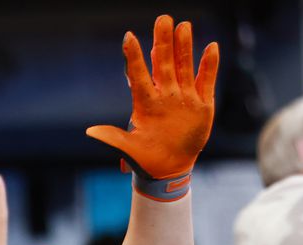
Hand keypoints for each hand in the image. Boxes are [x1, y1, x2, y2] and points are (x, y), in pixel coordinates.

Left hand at [86, 15, 218, 197]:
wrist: (169, 168)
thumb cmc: (145, 159)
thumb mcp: (128, 149)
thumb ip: (113, 138)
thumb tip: (91, 132)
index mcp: (145, 103)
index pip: (139, 75)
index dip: (134, 57)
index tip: (128, 37)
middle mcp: (164, 95)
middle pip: (164, 63)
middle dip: (163, 41)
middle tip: (163, 18)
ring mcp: (184, 97)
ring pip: (185, 66)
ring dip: (185, 47)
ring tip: (184, 26)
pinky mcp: (202, 104)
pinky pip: (206, 80)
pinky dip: (209, 65)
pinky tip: (211, 47)